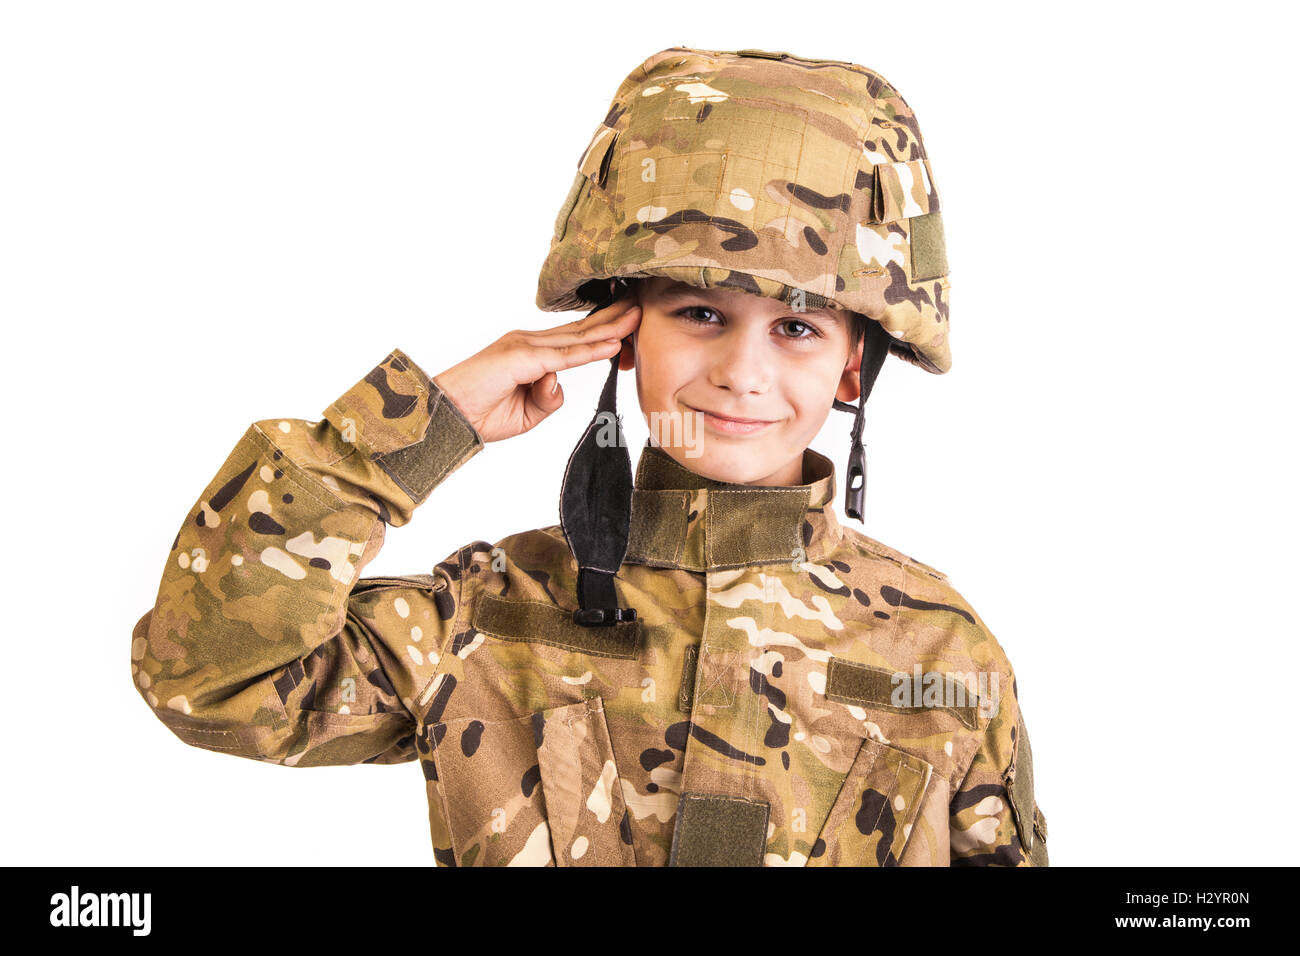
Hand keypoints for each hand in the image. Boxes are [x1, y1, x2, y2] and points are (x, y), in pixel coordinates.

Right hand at [431, 293, 641, 443]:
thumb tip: (558, 384)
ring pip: (576, 336)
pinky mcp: (520, 358)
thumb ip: (548, 398)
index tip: (628, 324)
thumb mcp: (527, 414)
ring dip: (609, 328)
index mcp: (528, 351)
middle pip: (579, 328)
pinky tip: (612, 346)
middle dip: (613, 318)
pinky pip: (563, 357)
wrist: (445, 418)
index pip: (573, 337)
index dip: (603, 331)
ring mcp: (523, 346)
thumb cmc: (479, 415)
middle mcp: (527, 341)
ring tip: (636, 318)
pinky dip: (589, 351)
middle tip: (641, 307)